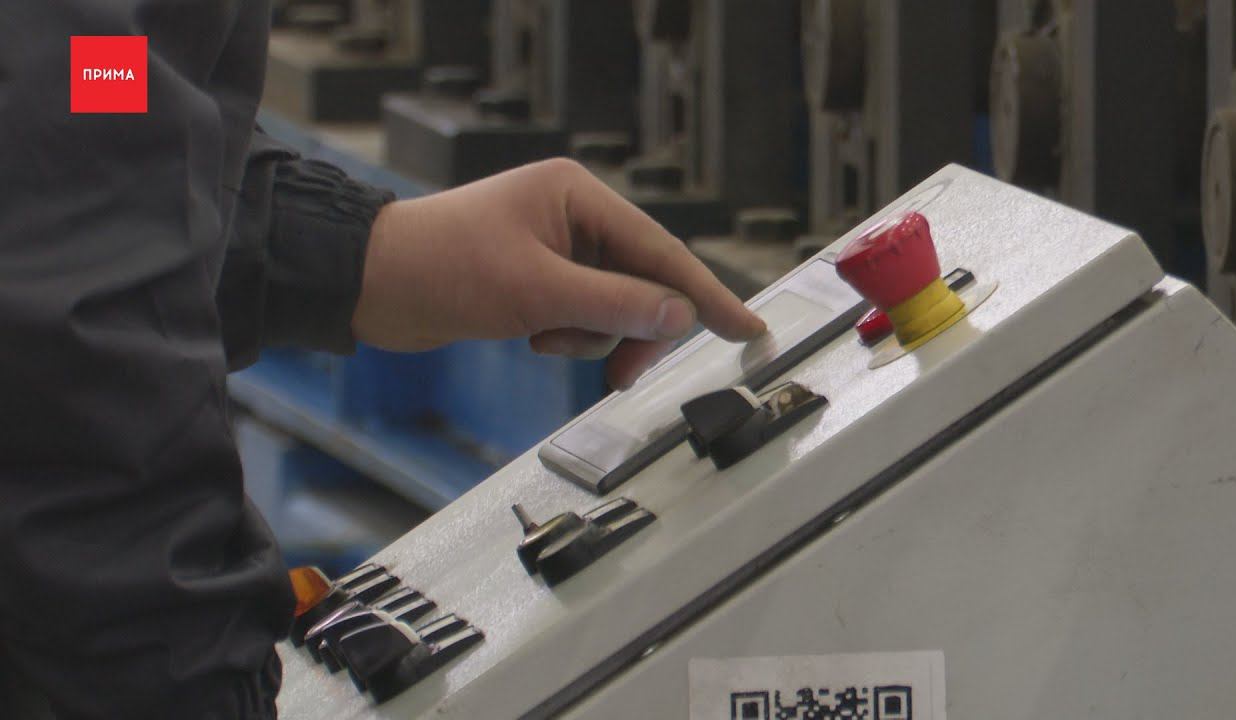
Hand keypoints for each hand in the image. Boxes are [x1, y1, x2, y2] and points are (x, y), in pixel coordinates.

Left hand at [352, 159, 766, 388]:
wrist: (369, 284)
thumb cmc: (441, 267)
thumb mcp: (536, 290)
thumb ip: (614, 303)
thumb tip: (679, 313)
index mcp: (577, 195)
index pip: (659, 250)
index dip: (706, 294)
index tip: (747, 328)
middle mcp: (572, 216)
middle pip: (640, 282)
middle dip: (630, 328)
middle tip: (623, 375)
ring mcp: (555, 249)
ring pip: (611, 307)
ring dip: (588, 336)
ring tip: (545, 339)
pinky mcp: (537, 280)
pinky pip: (581, 316)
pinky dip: (567, 336)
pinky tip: (531, 336)